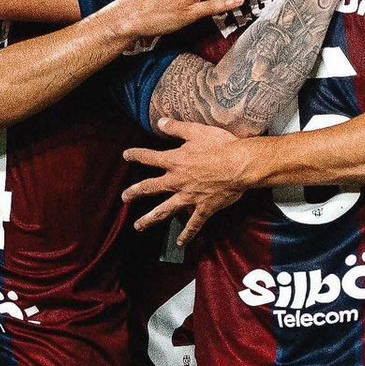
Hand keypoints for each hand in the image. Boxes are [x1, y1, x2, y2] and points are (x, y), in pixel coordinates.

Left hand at [123, 119, 258, 245]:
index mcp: (174, 161)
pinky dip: (187, 234)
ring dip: (150, 219)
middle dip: (134, 193)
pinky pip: (193, 224)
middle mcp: (177, 181)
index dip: (136, 155)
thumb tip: (160, 122)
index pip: (149, 158)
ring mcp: (189, 197)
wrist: (241, 164)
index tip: (126, 155)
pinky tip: (181, 243)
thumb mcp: (196, 131)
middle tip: (124, 198)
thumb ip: (176, 128)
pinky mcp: (204, 208)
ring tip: (138, 226)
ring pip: (165, 210)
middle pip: (149, 188)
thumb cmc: (221, 145)